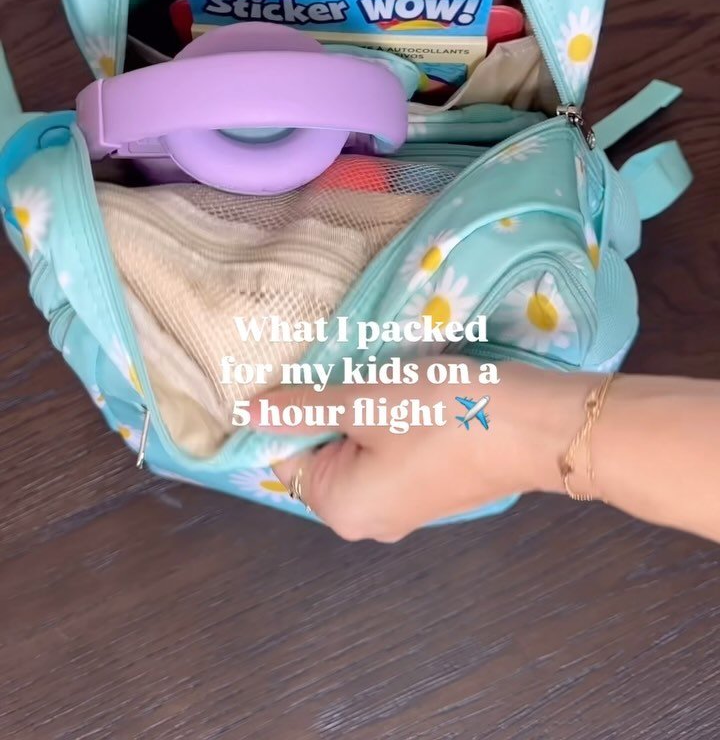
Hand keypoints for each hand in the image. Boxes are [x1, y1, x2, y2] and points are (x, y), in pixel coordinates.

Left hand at [254, 361, 586, 541]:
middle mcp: (368, 520)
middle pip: (323, 452)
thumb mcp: (364, 400)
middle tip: (345, 364)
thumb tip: (247, 413)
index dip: (290, 408)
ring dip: (363, 408)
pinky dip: (392, 419)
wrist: (534, 426)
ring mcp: (404, 507)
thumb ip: (303, 407)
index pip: (286, 454)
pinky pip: (392, 451)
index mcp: (341, 508)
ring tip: (377, 371)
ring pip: (360, 447)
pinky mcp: (433, 487)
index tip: (304, 368)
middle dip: (330, 407)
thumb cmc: (442, 414)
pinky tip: (406, 387)